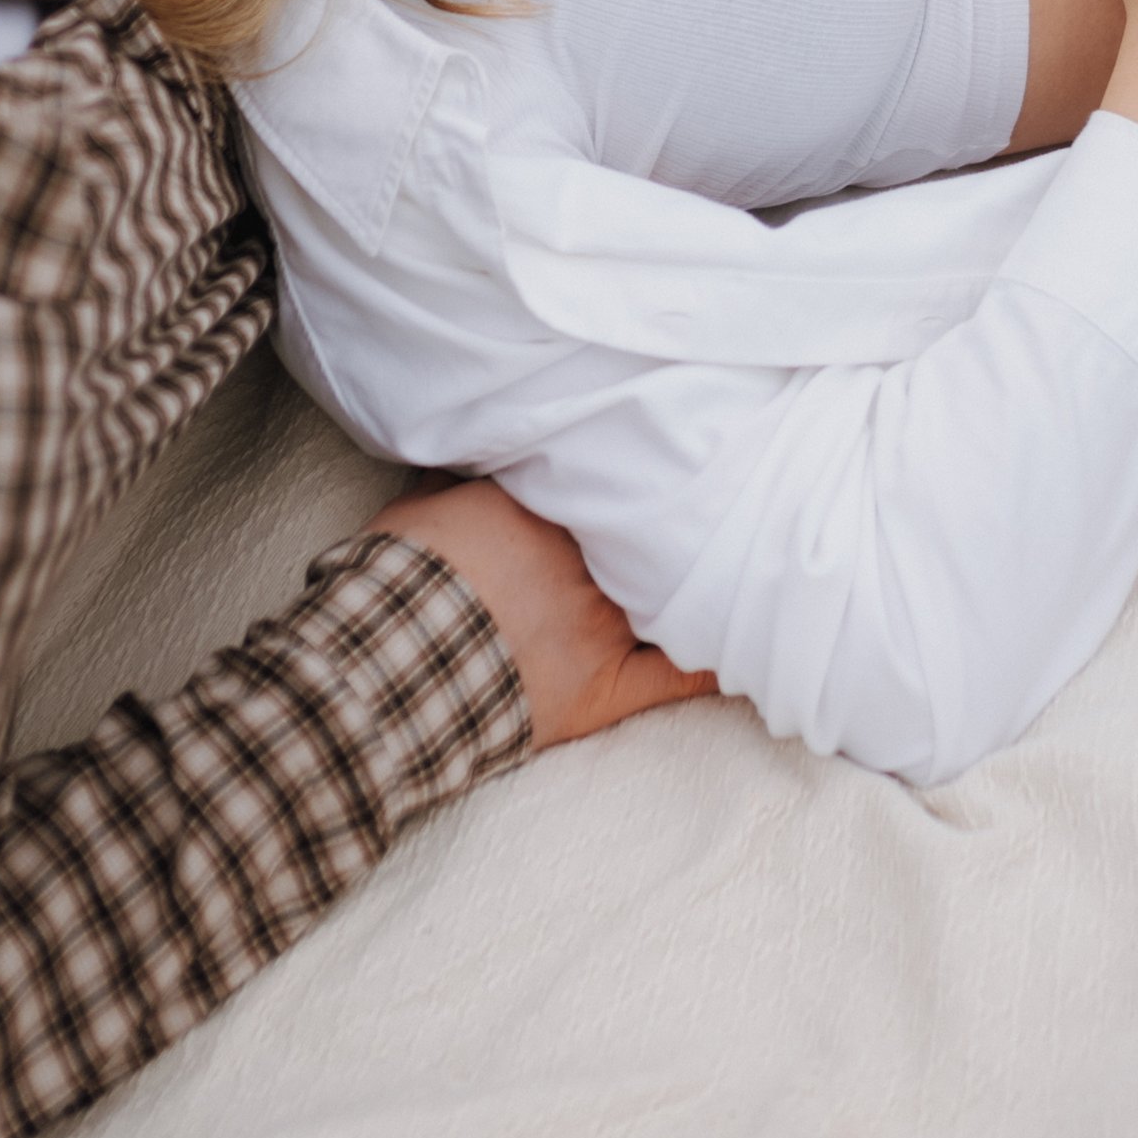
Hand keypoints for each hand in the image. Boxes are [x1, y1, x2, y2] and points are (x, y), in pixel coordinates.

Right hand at [366, 475, 718, 749]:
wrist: (388, 666)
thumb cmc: (396, 582)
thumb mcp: (423, 505)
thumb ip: (464, 477)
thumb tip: (473, 450)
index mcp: (544, 510)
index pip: (609, 482)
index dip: (630, 477)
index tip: (649, 465)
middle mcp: (587, 561)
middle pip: (650, 534)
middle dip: (673, 522)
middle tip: (711, 502)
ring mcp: (603, 624)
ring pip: (674, 593)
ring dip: (700, 577)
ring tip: (747, 558)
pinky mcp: (606, 686)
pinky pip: (677, 676)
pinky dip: (714, 663)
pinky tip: (749, 650)